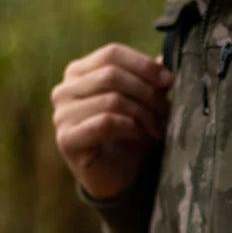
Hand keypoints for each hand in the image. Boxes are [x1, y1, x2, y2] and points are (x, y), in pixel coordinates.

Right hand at [51, 43, 172, 199]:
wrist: (116, 178)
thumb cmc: (129, 137)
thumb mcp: (143, 105)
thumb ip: (149, 82)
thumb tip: (164, 60)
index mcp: (79, 72)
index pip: (112, 54)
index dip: (143, 65)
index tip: (169, 81)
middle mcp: (65, 89)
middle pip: (112, 75)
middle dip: (147, 92)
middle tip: (167, 111)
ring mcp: (62, 114)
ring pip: (111, 99)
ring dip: (143, 114)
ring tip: (158, 128)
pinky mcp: (67, 139)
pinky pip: (104, 122)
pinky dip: (129, 128)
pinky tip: (140, 136)